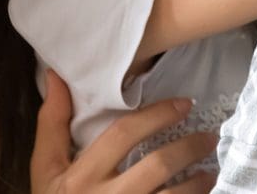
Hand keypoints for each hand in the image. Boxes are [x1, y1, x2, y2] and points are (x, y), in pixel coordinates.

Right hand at [31, 70, 216, 193]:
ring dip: (198, 182)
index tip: (185, 104)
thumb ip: (53, 124)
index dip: (158, 115)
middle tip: (209, 137)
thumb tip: (55, 74)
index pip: (124, 134)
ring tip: (211, 171)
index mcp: (81, 177)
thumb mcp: (45, 169)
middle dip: (189, 148)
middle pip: (157, 166)